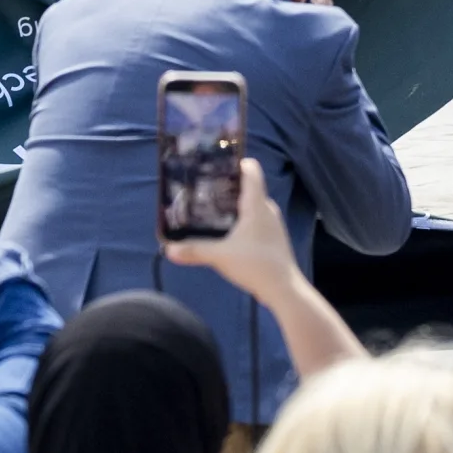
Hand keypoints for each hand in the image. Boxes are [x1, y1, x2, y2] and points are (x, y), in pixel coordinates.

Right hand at [161, 162, 303, 291]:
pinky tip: (225, 232)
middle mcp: (266, 209)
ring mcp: (272, 224)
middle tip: (202, 189)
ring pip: (250, 205)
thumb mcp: (220, 256)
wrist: (284, 290)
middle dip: (225, 186)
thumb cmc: (255, 264)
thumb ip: (194, 250)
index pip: (251, 170)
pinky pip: (254, 220)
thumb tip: (168, 249)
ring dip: (232, 205)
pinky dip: (240, 220)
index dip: (235, 162)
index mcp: (257, 204)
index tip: (214, 165)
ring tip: (209, 209)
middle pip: (247, 187)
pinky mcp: (272, 238)